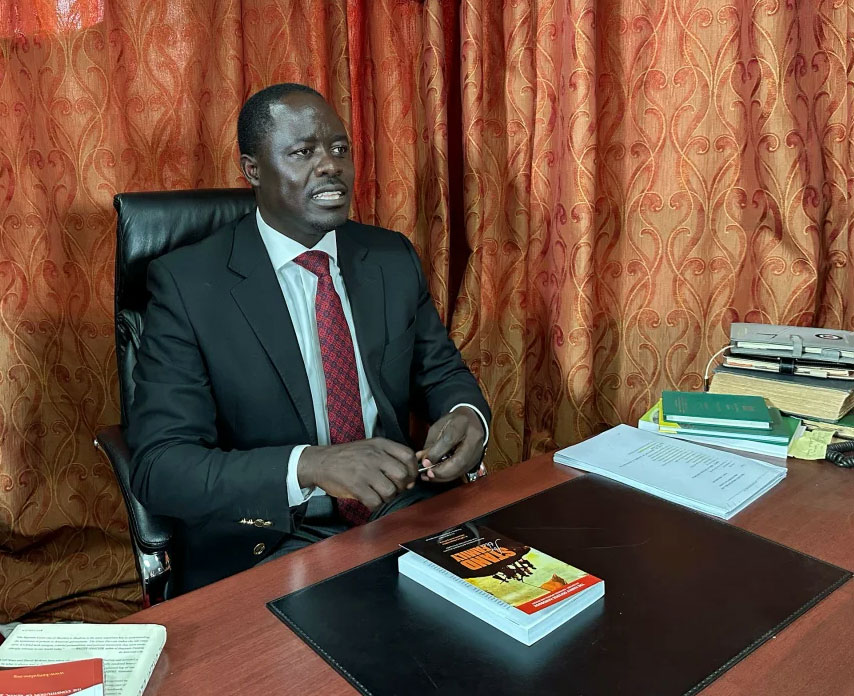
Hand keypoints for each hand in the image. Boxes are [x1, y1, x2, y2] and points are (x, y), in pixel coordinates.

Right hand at [298, 438, 417, 510]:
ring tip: (380, 494)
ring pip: (391, 490)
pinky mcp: (356, 486)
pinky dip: (375, 504)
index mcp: (380, 444)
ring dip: (388, 497)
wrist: (319, 462)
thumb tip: (410, 475)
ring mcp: (365, 471)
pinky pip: (375, 501)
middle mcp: (375, 456)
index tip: (409, 478)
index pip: (408, 456)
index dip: (413, 470)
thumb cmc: (347, 457)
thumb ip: (389, 455)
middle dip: (401, 486)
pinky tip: (370, 500)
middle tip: (394, 488)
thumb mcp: (370, 447)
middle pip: (402, 475)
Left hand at [417, 407, 484, 482]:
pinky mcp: (476, 460)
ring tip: (430, 477)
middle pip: (459, 459)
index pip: (449, 441)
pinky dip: (449, 476)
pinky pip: (463, 472)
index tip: (425, 462)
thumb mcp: (439, 427)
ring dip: (444, 476)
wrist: (472, 420)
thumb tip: (422, 460)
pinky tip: (438, 476)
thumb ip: (431, 444)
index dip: (436, 453)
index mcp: (462, 423)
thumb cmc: (454, 422)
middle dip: (442, 471)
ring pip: (462, 469)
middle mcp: (474, 437)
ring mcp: (477, 450)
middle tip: (428, 473)